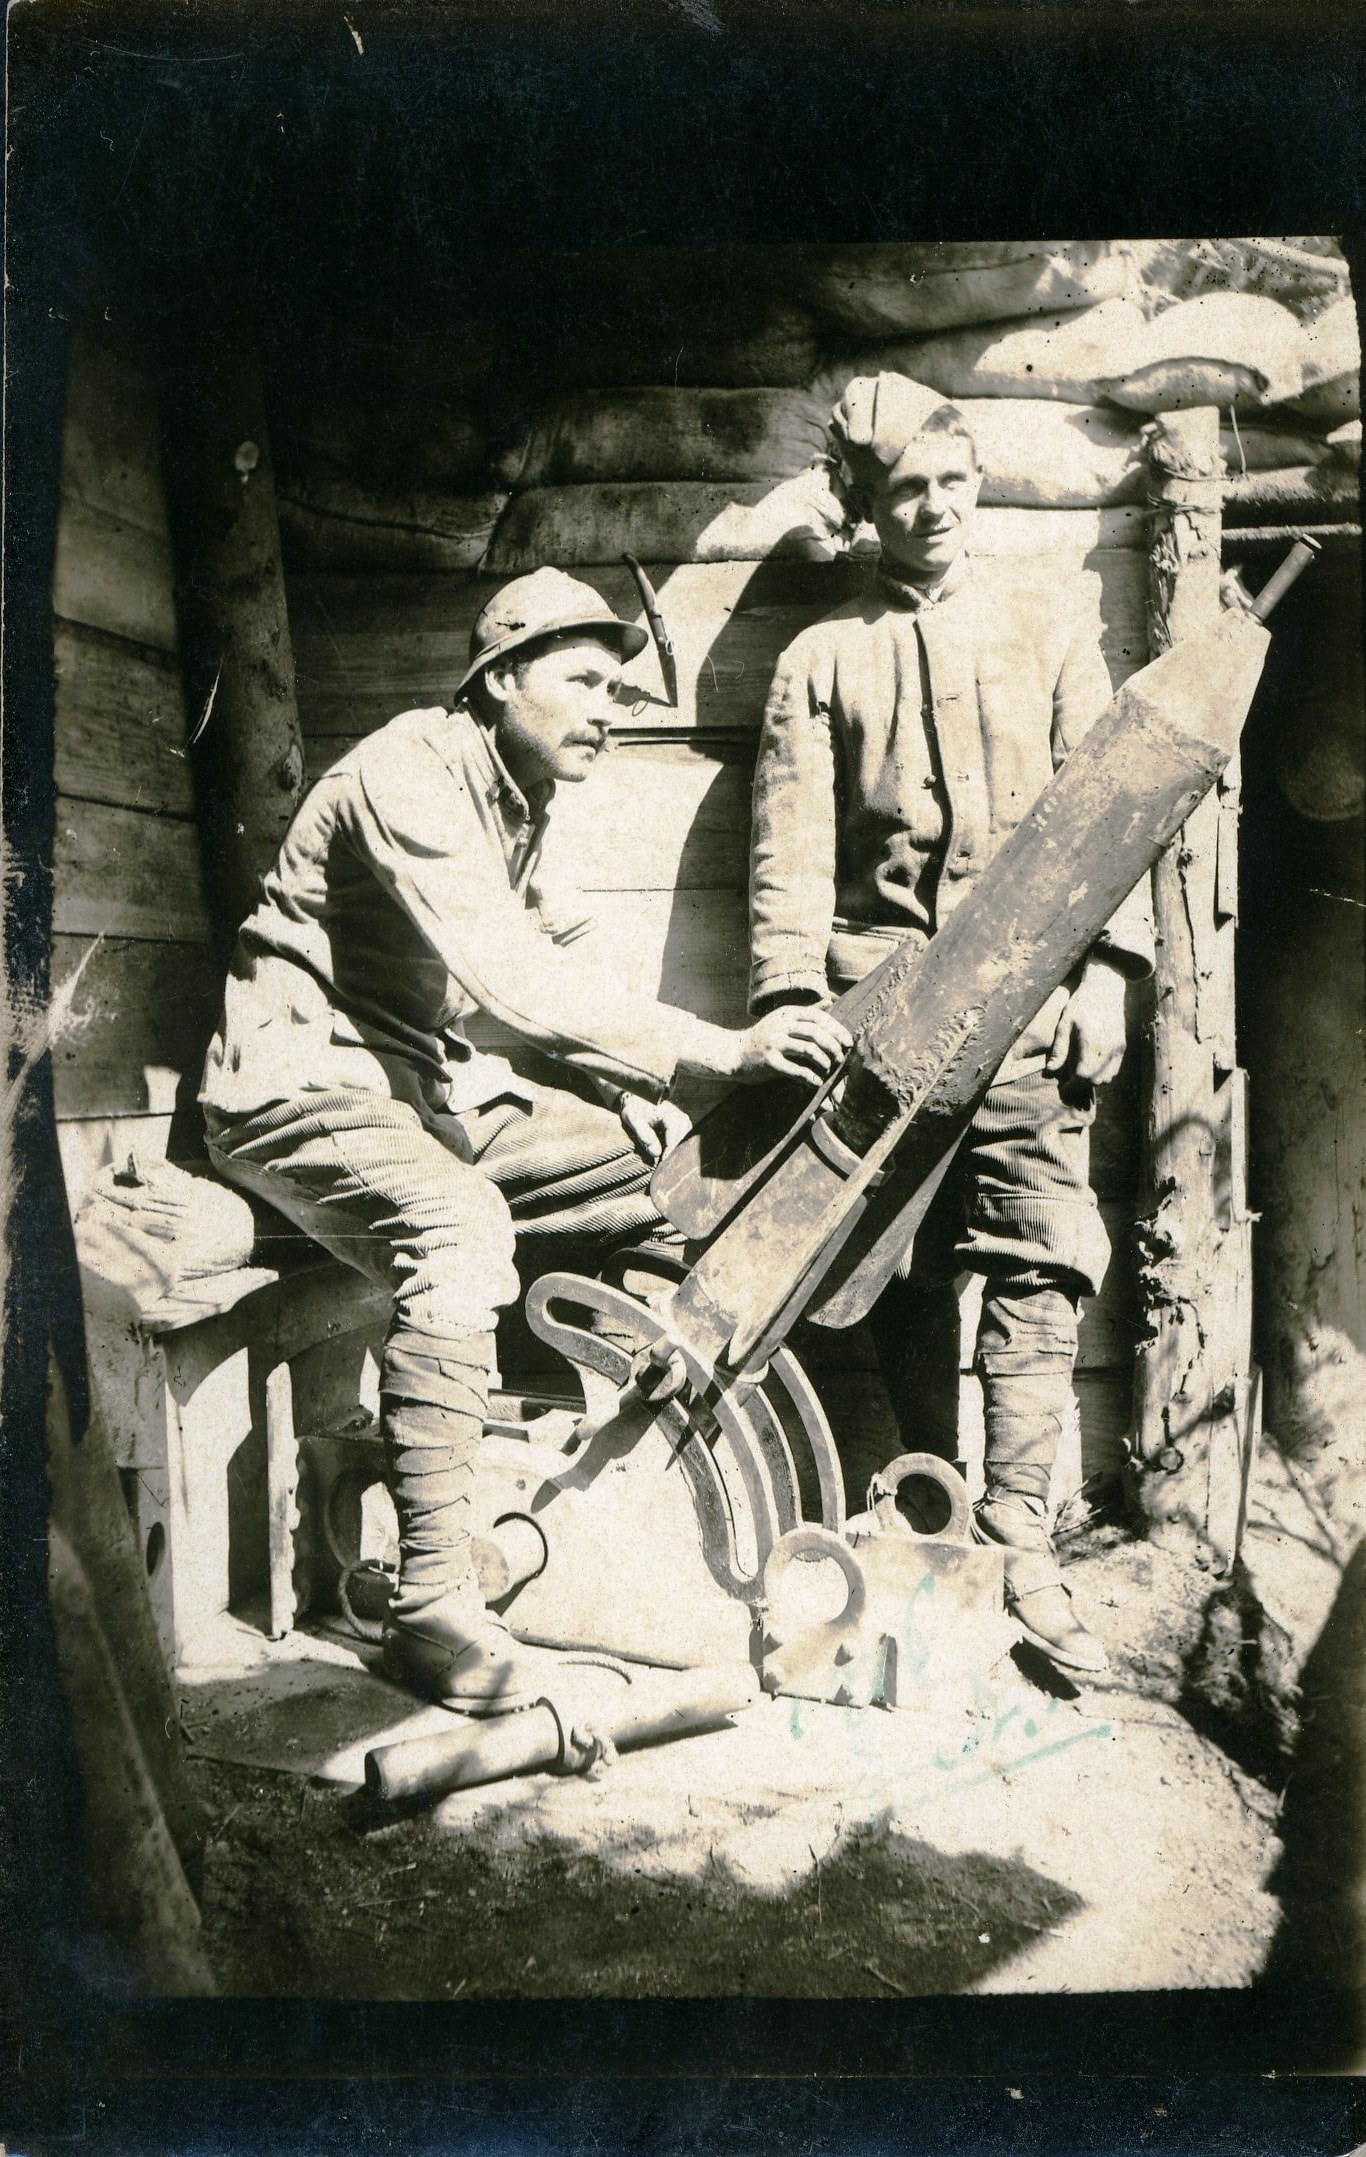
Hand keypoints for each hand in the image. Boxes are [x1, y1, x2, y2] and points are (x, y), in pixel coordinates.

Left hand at [618, 1092, 692, 1164]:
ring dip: (677, 1150)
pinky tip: (669, 1155)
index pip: (674, 1133)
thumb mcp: (633, 1120)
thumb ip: (644, 1135)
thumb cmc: (635, 1109)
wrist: (637, 1100)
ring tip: (667, 1162)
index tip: (663, 1161)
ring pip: (686, 1139)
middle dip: (675, 1152)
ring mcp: (682, 1120)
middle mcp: (679, 1115)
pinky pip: (684, 1138)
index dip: (670, 1149)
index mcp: (668, 1112)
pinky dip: (677, 1147)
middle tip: (666, 1166)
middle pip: (683, 1137)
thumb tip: (656, 1153)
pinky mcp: (682, 1125)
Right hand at [733, 1004, 852, 1084]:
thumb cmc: (765, 1038)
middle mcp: (781, 1025)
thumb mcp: (784, 1019)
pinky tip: (815, 1082)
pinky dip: (810, 1077)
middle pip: (816, 1033)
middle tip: (841, 1059)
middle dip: (833, 1047)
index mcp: (788, 1013)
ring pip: (809, 1050)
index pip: (819, 1018)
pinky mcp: (769, 1061)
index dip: (837, 1030)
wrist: (735, 1053)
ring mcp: (774, 1042)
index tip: (848, 1043)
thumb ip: (807, 1012)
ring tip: (828, 1069)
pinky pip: (796, 1070)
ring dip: (824, 1062)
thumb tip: (830, 1001)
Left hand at [1046, 961, 1127, 1086]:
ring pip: (1107, 1078)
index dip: (1072, 1086)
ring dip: (1093, 1082)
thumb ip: (1059, 1050)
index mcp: (1091, 1042)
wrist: (1105, 990)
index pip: (1083, 1075)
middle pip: (1095, 1080)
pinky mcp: (1123, 1047)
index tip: (1063, 1088)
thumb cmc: (1080, 1006)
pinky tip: (1091, 1067)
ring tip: (1079, 1075)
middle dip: (1081, 1086)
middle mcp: (1107, 1048)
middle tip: (1069, 1084)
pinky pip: (1115, 1070)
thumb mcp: (1064, 1024)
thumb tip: (1050, 1071)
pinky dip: (1103, 1074)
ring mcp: (1117, 1048)